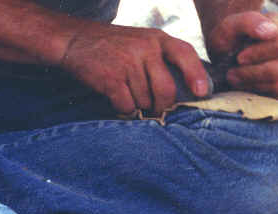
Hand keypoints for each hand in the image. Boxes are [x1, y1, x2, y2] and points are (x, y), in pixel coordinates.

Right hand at [60, 23, 208, 114]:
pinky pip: (127, 106)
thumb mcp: (145, 43)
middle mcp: (146, 48)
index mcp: (158, 39)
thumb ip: (166, 61)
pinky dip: (123, 108)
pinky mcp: (111, 78)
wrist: (75, 40)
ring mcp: (128, 61)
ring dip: (138, 105)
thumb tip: (192, 92)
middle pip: (166, 90)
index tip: (202, 93)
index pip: (185, 54)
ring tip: (127, 91)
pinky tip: (116, 97)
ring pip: (145, 101)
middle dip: (162, 106)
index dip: (196, 75)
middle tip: (155, 108)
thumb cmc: (118, 48)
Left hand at [206, 11, 277, 101]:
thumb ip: (250, 22)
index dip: (257, 55)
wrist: (227, 54)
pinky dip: (259, 94)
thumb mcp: (231, 26)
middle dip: (250, 73)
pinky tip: (247, 86)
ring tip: (236, 80)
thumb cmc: (230, 40)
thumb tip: (271, 33)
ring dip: (252, 85)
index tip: (238, 59)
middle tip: (231, 74)